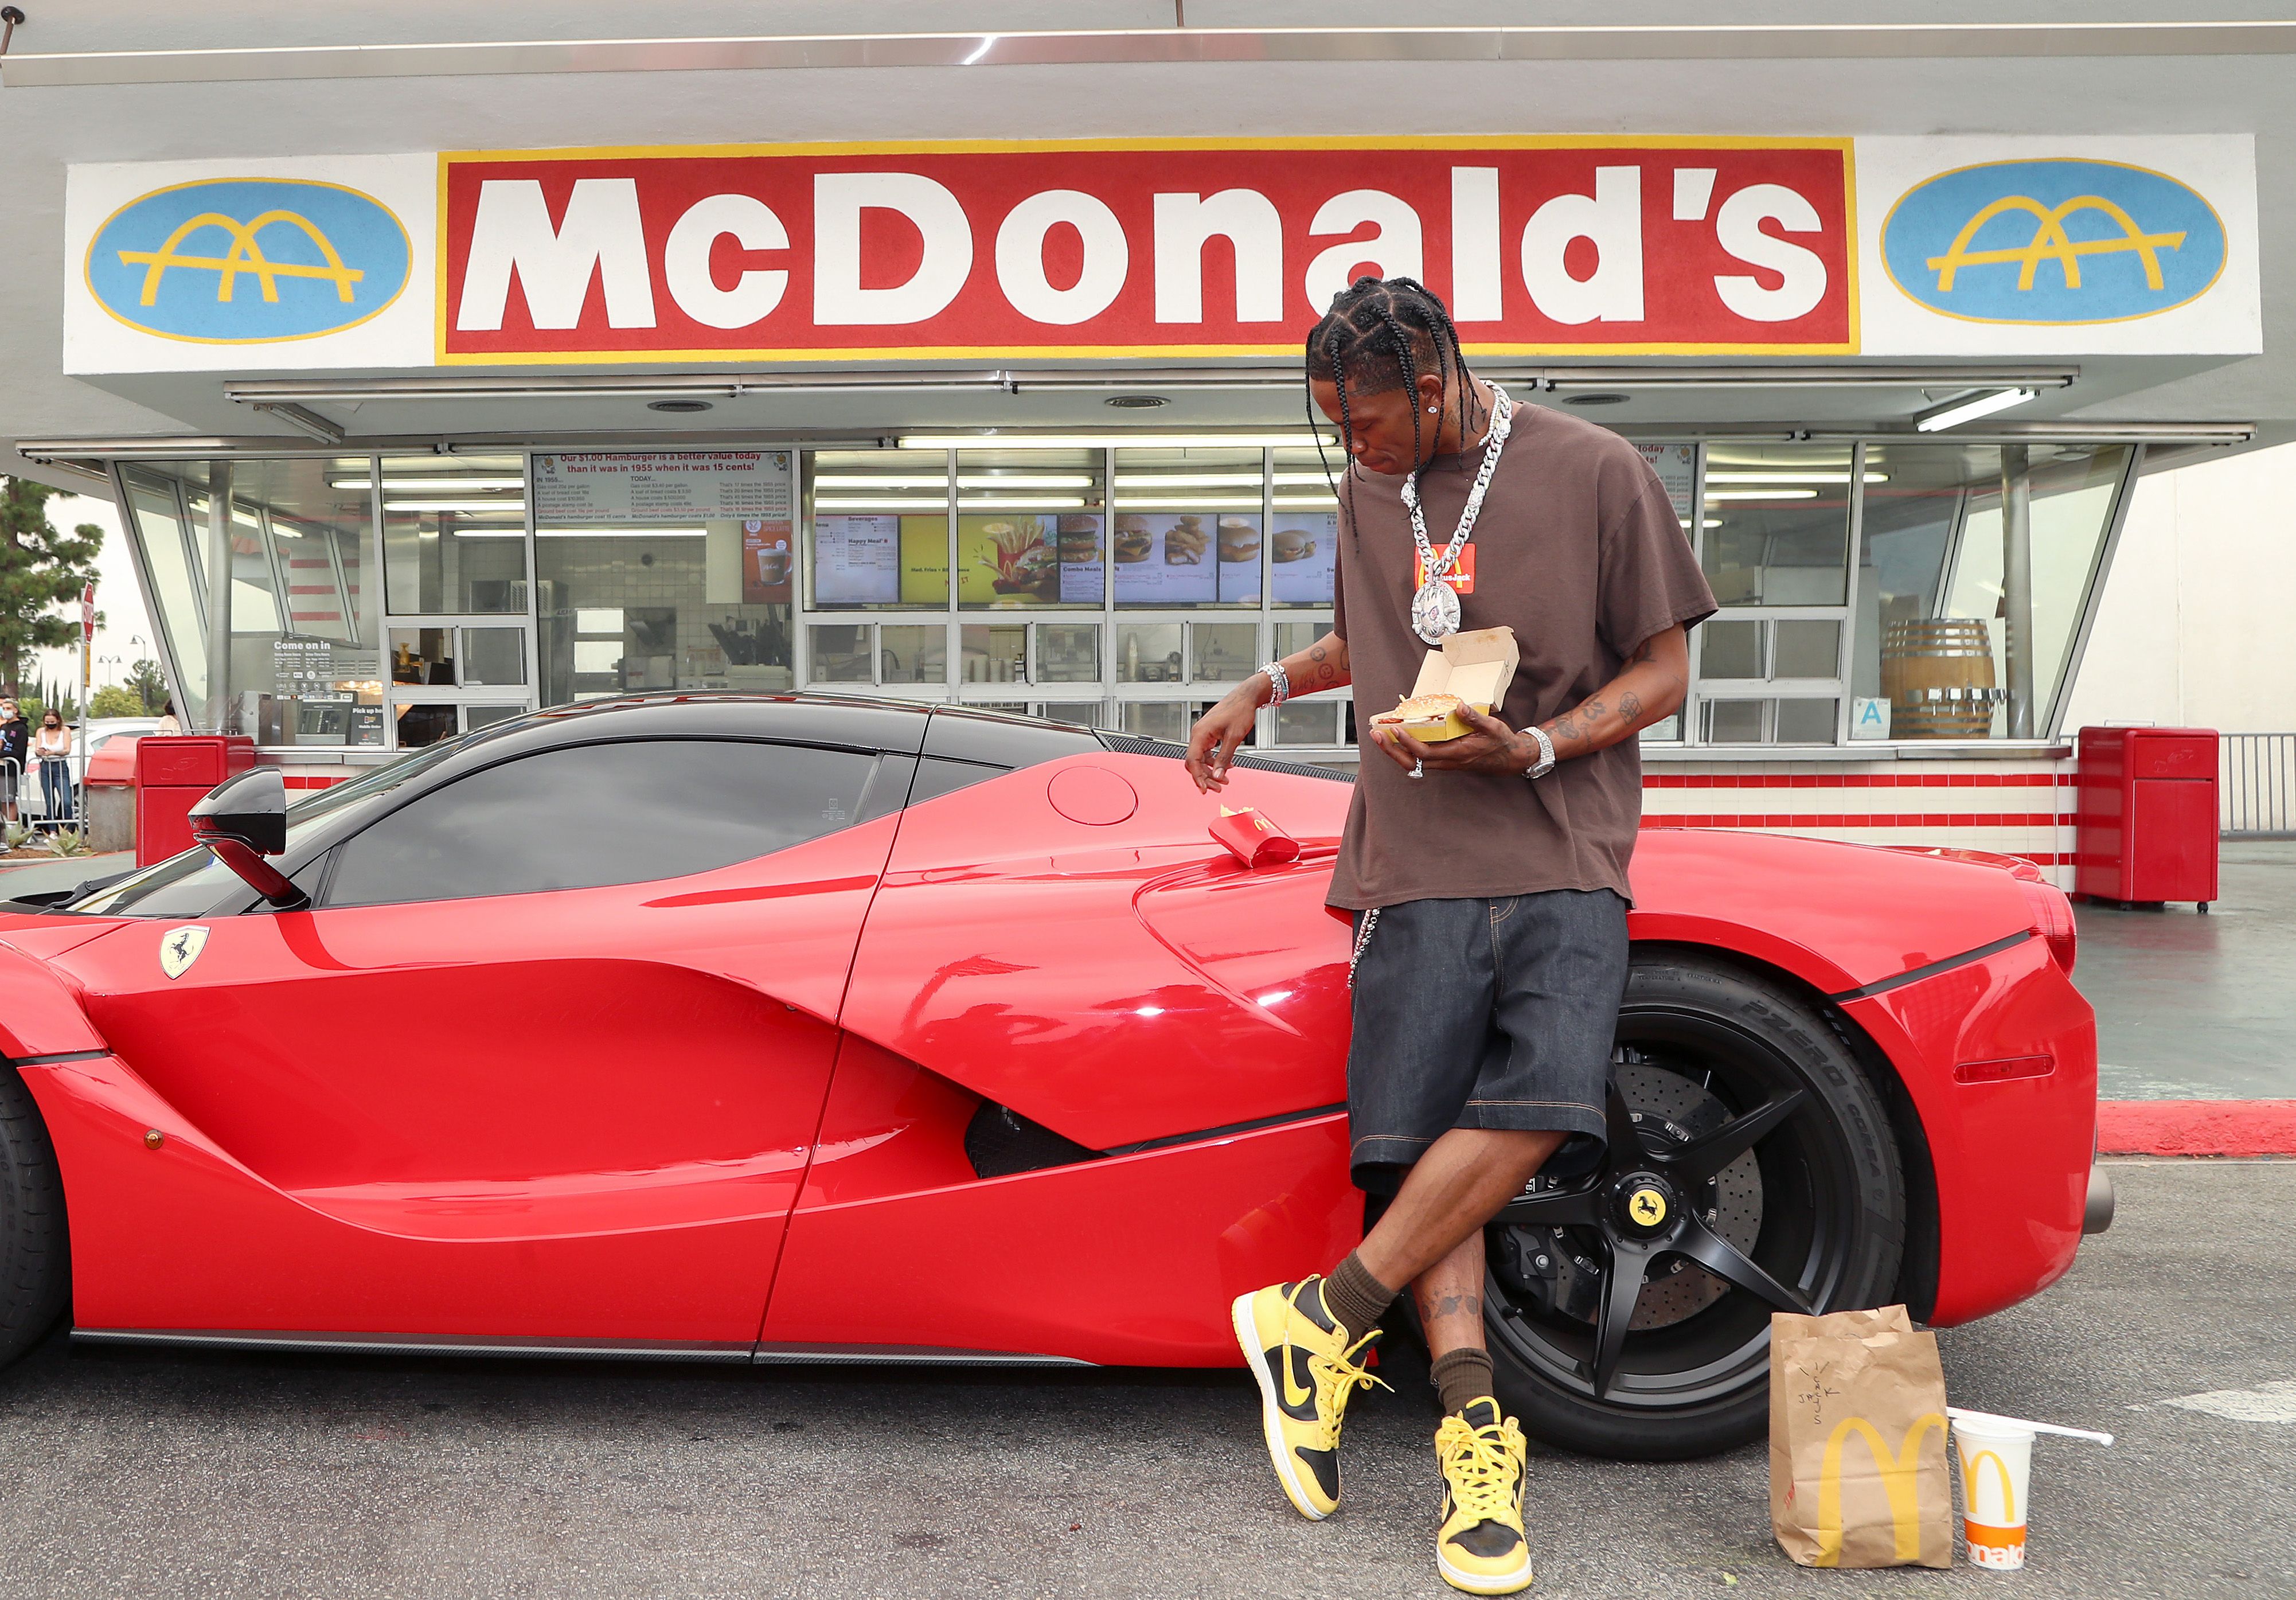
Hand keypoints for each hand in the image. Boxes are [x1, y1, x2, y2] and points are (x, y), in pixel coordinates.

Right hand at [1184, 679, 1266, 791]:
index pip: (1192, 761)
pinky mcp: (1210, 734)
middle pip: (1195, 762)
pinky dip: (1215, 761)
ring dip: (1211, 770)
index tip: (1205, 789)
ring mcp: (1203, 734)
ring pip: (1201, 759)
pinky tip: (1227, 766)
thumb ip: (1224, 758)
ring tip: (1224, 780)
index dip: (1197, 777)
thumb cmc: (1240, 710)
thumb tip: (1217, 775)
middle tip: (1218, 787)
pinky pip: (1207, 753)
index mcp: (1200, 733)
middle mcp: (1198, 733)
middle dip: (1206, 776)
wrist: (1246, 697)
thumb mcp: (1234, 738)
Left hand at [1369, 705, 1534, 776]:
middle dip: (1392, 750)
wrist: (1509, 760)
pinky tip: (1398, 739)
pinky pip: (1419, 759)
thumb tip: (1458, 706)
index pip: (1425, 752)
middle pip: (1412, 762)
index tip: (1396, 729)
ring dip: (1395, 751)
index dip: (1408, 742)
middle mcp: (1448, 762)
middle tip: (1376, 735)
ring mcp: (1444, 763)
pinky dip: (1405, 750)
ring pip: (1413, 763)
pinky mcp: (1444, 761)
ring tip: (1381, 736)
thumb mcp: (1492, 727)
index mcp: (1457, 754)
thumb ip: (1474, 717)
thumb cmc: (1500, 742)